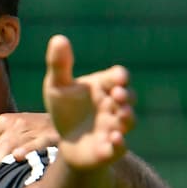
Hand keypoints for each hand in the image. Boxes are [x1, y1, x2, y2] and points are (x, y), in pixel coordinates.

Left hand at [0, 111, 59, 187]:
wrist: (72, 121)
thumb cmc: (38, 135)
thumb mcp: (11, 140)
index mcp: (2, 124)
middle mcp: (14, 123)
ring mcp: (33, 127)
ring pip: (7, 149)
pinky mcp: (52, 132)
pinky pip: (38, 141)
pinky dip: (28, 148)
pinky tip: (17, 158)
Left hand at [44, 35, 134, 170]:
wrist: (66, 141)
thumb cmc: (66, 109)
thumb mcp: (57, 85)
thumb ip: (59, 64)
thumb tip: (58, 38)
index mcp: (104, 86)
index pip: (118, 77)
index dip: (120, 77)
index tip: (117, 79)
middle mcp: (114, 105)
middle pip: (128, 97)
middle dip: (126, 96)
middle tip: (118, 95)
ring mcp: (115, 126)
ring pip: (128, 121)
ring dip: (127, 117)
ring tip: (121, 115)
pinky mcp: (111, 148)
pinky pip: (120, 147)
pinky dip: (119, 143)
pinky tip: (114, 139)